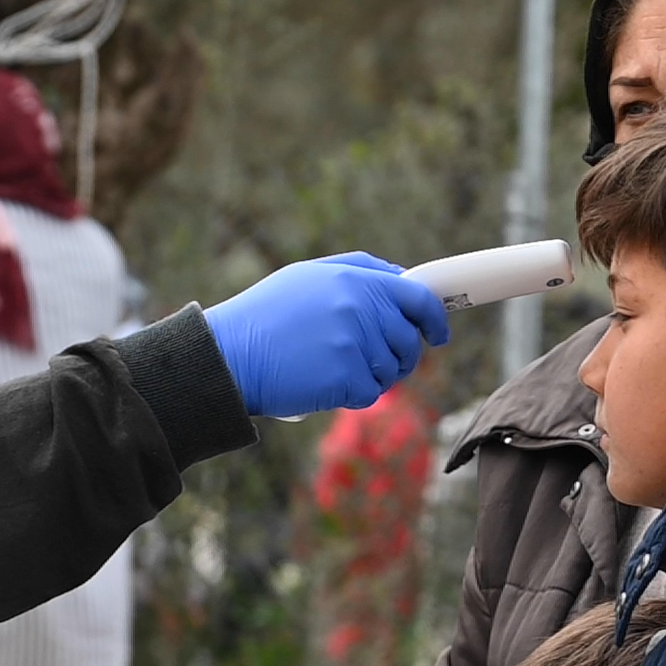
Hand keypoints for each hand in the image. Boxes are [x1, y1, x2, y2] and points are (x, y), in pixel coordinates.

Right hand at [204, 253, 450, 417]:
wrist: (226, 355)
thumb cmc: (264, 318)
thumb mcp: (306, 277)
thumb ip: (357, 270)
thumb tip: (401, 277)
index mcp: (353, 280)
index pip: (416, 297)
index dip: (434, 318)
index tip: (439, 333)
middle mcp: (358, 307)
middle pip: (408, 340)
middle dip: (399, 357)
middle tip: (374, 364)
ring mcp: (353, 342)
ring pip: (391, 371)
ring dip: (372, 377)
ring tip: (336, 370)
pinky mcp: (345, 376)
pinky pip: (370, 394)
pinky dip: (352, 395)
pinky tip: (324, 384)